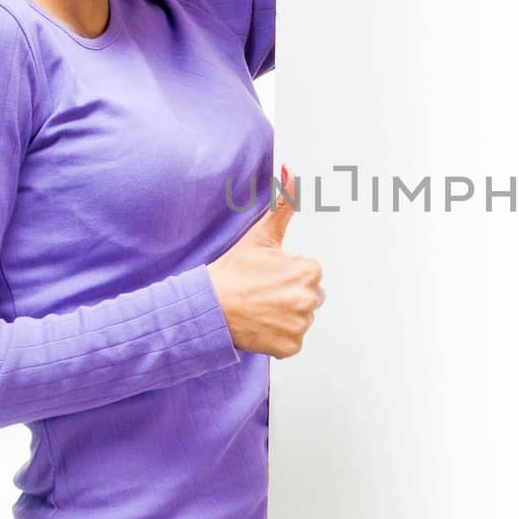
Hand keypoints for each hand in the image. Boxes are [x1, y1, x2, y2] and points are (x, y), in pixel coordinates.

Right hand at [205, 165, 324, 357]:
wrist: (208, 306)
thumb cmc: (232, 271)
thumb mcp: (260, 234)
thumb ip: (283, 204)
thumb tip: (291, 172)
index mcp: (308, 270)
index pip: (308, 273)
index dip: (286, 274)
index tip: (266, 276)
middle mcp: (310, 298)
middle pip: (309, 297)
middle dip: (289, 296)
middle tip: (261, 293)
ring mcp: (300, 325)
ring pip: (300, 319)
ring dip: (284, 317)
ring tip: (259, 309)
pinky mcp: (290, 347)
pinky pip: (291, 342)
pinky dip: (277, 337)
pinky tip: (260, 326)